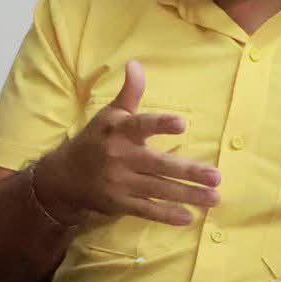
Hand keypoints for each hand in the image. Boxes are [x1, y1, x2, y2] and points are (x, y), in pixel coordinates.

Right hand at [33, 60, 221, 227]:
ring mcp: (119, 182)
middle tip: (217, 176)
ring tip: (215, 198)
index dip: (161, 124)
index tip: (183, 124)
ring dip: (187, 195)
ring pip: (158, 189)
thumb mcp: (110, 114)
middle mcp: (119, 157)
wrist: (63, 176)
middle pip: (158, 165)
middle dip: (188, 171)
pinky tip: (188, 218)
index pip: (141, 125)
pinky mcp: (118, 203)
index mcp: (119, 131)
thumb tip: (135, 64)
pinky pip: (145, 210)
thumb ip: (129, 92)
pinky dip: (165, 215)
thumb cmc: (95, 140)